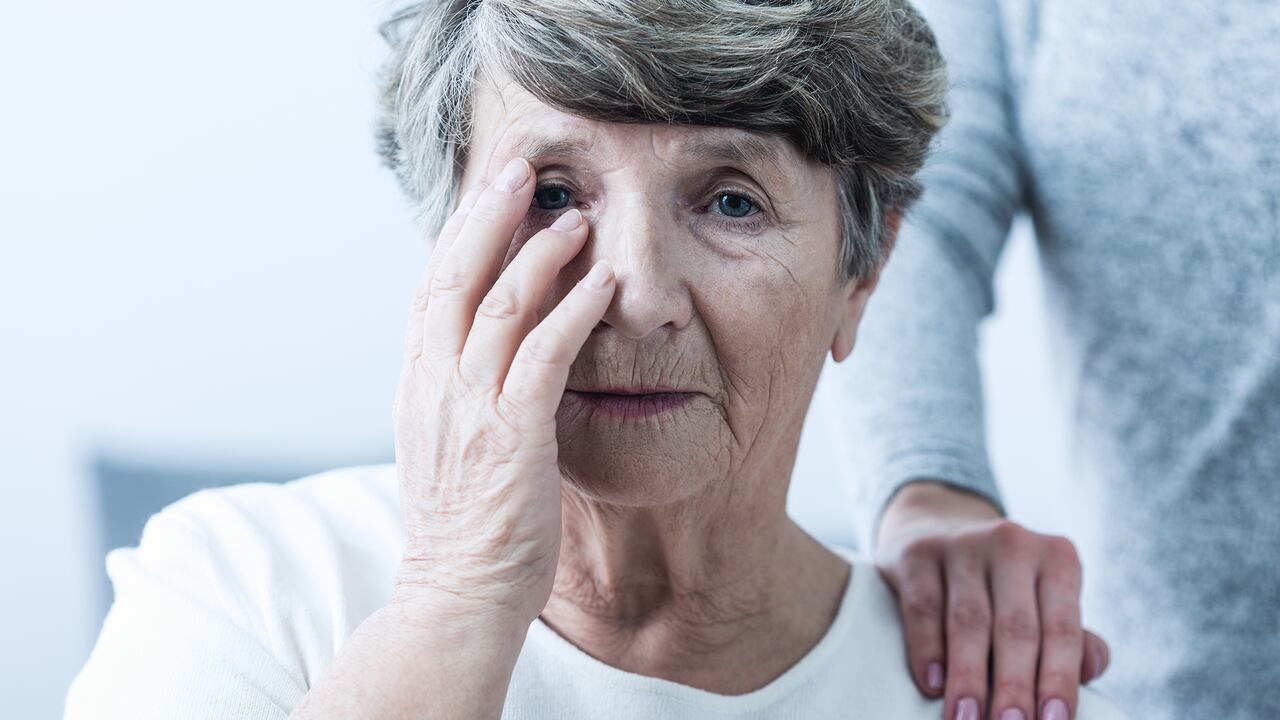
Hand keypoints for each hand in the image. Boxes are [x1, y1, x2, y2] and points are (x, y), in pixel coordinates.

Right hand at [391, 156, 615, 624]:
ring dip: (539, 253)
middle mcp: (435, 386)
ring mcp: (470, 408)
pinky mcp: (513, 435)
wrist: (456, 596)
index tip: (487, 194)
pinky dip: (574, 312)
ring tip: (575, 216)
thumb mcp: (443, 448)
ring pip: (498, 305)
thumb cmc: (462, 530)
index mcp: (418, 387)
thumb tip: (475, 356)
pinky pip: (544, 355)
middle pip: (455, 278)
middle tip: (520, 169)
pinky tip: (603, 283)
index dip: (458, 235)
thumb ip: (455, 395)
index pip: (431, 290)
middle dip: (487, 216)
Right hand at [875, 482, 1109, 719]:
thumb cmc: (1004, 585)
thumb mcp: (1043, 600)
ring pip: (968, 621)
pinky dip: (927, 649)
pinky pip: (923, 606)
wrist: (939, 527)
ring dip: (968, 679)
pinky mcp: (916, 553)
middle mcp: (1012, 544)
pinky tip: (932, 685)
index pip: (1062, 629)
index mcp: (1056, 558)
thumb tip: (1091, 669)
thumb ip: (1071, 638)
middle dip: (1013, 687)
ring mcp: (961, 545)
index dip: (1059, 680)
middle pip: (1015, 628)